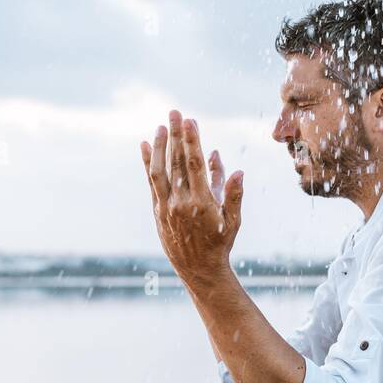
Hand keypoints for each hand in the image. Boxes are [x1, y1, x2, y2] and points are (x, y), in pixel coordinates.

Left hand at [140, 109, 243, 292]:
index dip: (192, 141)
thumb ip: (233, 195)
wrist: (198, 269)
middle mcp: (181, 203)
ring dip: (159, 146)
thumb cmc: (219, 243)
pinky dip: (148, 163)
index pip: (195, 165)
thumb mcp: (233, 221)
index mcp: (202, 203)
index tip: (190, 121)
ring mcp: (167, 207)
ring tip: (161, 126)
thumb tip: (238, 170)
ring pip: (160, 170)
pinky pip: (151, 182)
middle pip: (177, 163)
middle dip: (176, 136)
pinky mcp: (157, 211)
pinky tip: (144, 146)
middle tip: (175, 112)